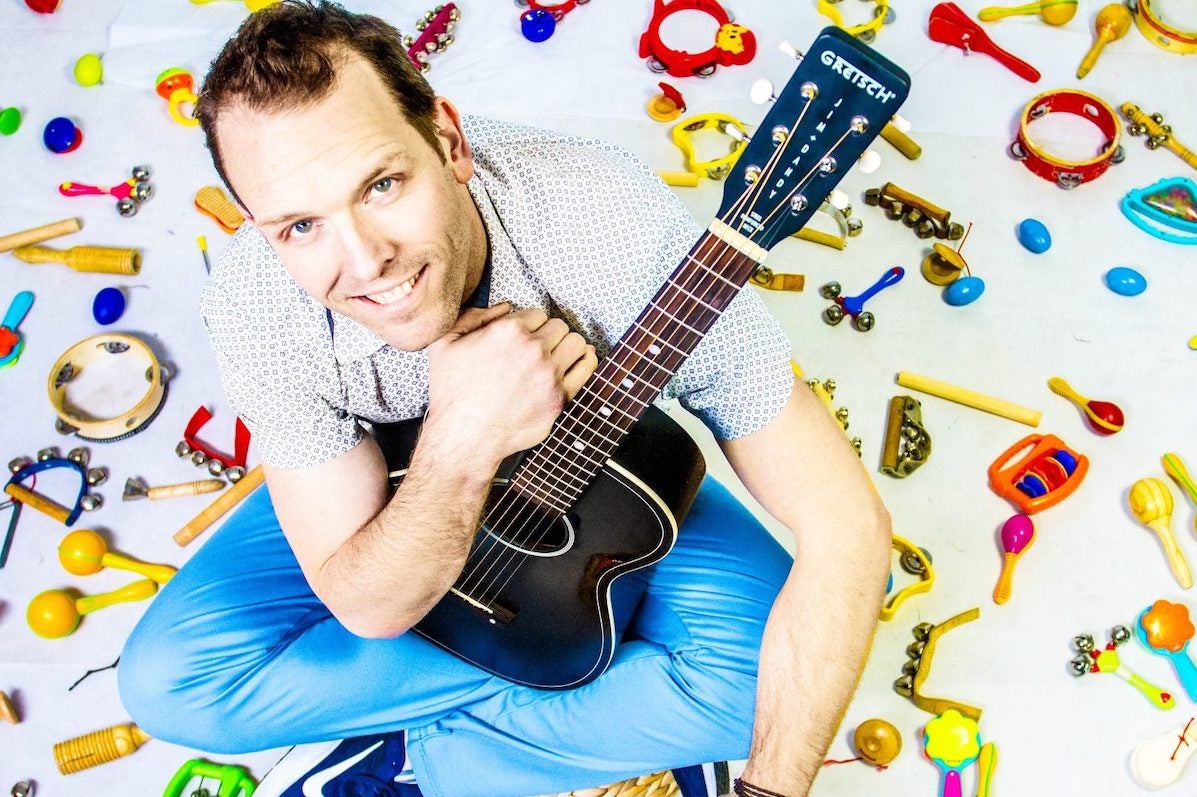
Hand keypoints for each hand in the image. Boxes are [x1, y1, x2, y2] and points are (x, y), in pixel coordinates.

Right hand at [424, 304, 597, 464]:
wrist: (463, 437)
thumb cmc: (452, 394)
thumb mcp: (444, 344)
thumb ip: (471, 316)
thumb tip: (504, 308)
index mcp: (508, 331)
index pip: (536, 313)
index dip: (528, 325)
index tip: (523, 337)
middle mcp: (532, 350)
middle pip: (558, 326)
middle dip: (547, 335)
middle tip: (537, 348)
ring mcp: (549, 375)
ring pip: (576, 342)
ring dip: (566, 346)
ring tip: (556, 355)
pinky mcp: (560, 398)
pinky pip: (587, 367)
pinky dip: (584, 360)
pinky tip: (576, 361)